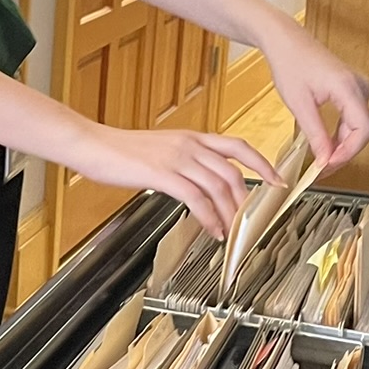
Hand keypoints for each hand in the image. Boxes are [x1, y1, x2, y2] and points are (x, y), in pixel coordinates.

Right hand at [75, 126, 282, 240]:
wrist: (92, 144)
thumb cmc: (120, 150)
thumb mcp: (160, 149)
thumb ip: (183, 161)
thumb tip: (199, 183)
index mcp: (192, 137)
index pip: (237, 146)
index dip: (261, 163)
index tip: (276, 180)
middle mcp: (189, 145)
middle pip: (232, 172)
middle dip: (247, 200)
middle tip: (252, 221)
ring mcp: (177, 158)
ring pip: (218, 187)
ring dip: (230, 214)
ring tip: (232, 232)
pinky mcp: (162, 174)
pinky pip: (196, 198)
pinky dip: (209, 217)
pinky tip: (212, 229)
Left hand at [258, 16, 368, 170]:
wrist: (286, 42)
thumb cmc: (290, 63)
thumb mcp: (299, 104)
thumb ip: (315, 134)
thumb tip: (325, 159)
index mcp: (348, 88)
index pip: (363, 130)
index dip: (348, 153)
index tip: (329, 165)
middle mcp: (359, 87)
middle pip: (363, 131)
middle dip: (345, 153)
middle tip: (323, 169)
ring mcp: (357, 88)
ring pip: (359, 127)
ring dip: (343, 146)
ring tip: (322, 161)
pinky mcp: (351, 90)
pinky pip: (353, 119)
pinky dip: (341, 135)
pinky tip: (326, 145)